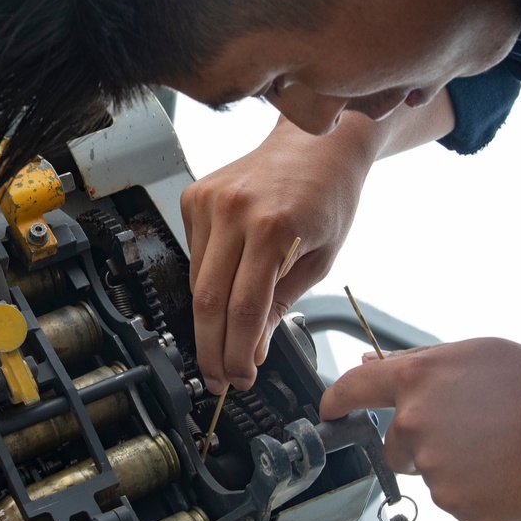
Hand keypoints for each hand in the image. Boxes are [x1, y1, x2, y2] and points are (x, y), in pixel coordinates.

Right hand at [181, 116, 372, 391]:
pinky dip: (205, 280)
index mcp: (273, 227)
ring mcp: (208, 200)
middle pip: (207, 300)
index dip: (238, 352)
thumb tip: (253, 351)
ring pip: (194, 281)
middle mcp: (233, 211)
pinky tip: (223, 288)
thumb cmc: (327, 196)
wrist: (315, 142)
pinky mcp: (193, 196)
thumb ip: (281, 306)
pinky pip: (193, 254)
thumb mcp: (319, 260)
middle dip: (212, 348)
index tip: (239, 378)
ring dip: (207, 320)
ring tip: (221, 344)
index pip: (244, 308)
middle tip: (217, 377)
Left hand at [320, 338, 520, 520]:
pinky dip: (468, 487)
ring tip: (489, 446)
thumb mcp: (469, 354)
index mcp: (415, 380)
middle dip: (416, 440)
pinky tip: (496, 468)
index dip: (335, 400)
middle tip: (462, 430)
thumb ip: (414, 362)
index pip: (352, 389)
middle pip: (392, 443)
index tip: (328, 409)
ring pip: (424, 470)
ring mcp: (434, 466)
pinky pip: (450, 496)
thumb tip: (371, 364)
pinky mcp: (456, 500)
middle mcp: (415, 423)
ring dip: (445, 463)